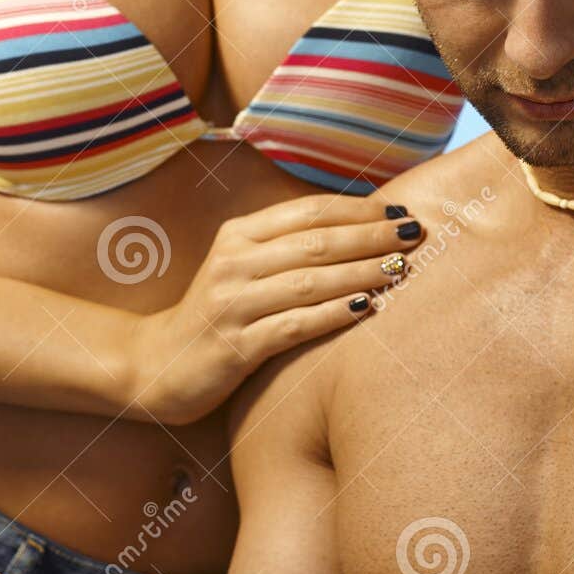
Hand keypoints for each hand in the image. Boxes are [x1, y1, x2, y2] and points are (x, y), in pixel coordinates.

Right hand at [129, 194, 423, 423]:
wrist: (158, 365)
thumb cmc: (217, 313)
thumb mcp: (242, 267)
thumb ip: (286, 246)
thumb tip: (359, 227)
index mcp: (238, 234)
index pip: (308, 211)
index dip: (358, 207)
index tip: (399, 208)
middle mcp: (234, 262)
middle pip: (316, 241)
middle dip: (371, 235)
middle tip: (415, 233)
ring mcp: (233, 304)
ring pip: (310, 281)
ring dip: (362, 272)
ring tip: (402, 268)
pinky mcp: (236, 346)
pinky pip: (295, 325)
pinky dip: (333, 314)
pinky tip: (366, 307)